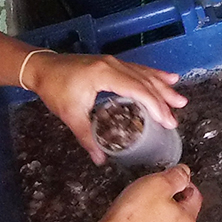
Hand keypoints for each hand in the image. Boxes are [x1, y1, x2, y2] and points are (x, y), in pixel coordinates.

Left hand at [28, 53, 185, 163]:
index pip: (137, 89)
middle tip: (178, 113)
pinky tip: (168, 78)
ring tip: (180, 99)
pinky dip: (154, 75)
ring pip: (144, 73)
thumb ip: (87, 137)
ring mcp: (113, 62)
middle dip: (163, 98)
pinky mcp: (112, 63)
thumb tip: (100, 160)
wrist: (42, 68)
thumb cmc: (55, 89)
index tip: (167, 120)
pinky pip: (138, 69)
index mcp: (104, 75)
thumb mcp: (70, 115)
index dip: (154, 104)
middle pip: (144, 81)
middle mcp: (113, 65)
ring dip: (162, 86)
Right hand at [89, 165, 202, 221]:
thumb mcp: (159, 183)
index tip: (171, 176)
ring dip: (156, 210)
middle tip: (152, 188)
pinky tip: (133, 218)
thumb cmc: (133, 216)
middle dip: (169, 195)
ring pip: (164, 221)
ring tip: (140, 203)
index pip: (195, 194)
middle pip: (180, 208)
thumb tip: (184, 172)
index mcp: (187, 220)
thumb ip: (177, 176)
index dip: (183, 181)